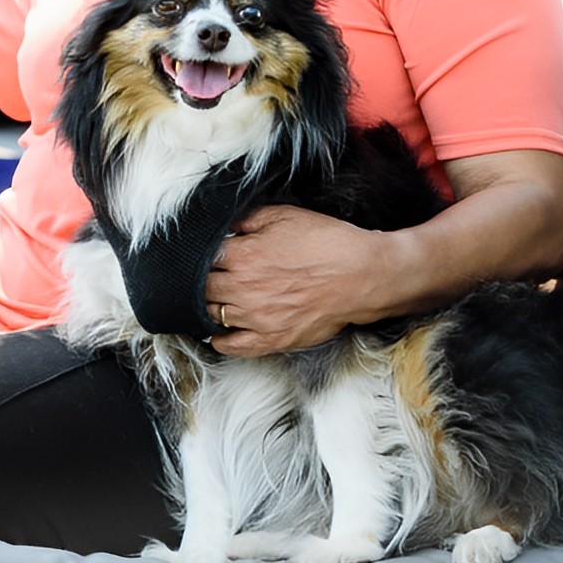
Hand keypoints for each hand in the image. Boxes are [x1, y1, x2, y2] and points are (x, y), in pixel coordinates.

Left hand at [203, 205, 390, 357]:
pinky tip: (216, 334)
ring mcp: (256, 318)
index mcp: (244, 256)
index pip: (203, 258)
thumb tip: (225, 227)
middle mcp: (243, 289)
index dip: (203, 254)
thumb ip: (247, 220)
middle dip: (202, 280)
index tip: (206, 254)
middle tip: (206, 276)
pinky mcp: (272, 340)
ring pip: (213, 315)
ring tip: (210, 300)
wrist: (361, 276)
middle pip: (203, 288)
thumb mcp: (283, 215)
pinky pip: (233, 347)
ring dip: (208, 306)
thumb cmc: (325, 242)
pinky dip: (219, 341)